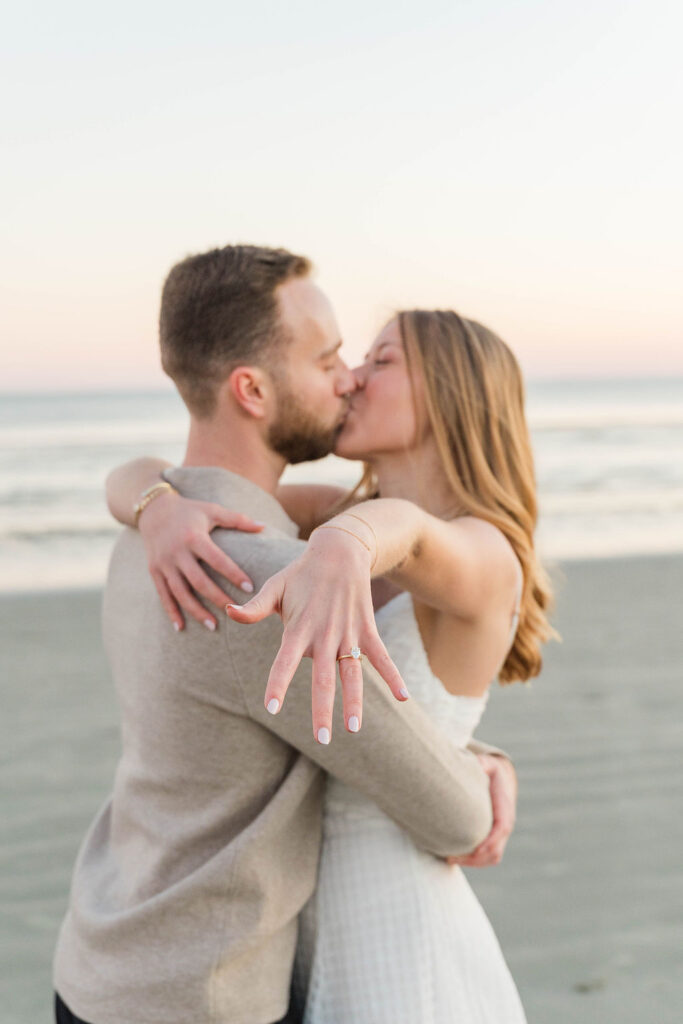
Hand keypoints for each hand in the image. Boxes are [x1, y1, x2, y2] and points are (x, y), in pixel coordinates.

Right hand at [138, 490, 263, 630]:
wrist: (154, 511)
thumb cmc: (190, 511)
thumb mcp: (212, 510)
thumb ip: (238, 520)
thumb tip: (264, 526)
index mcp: (193, 538)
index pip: (217, 559)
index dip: (233, 574)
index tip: (250, 589)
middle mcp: (177, 552)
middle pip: (199, 581)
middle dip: (217, 598)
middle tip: (235, 612)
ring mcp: (164, 564)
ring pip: (180, 592)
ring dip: (196, 611)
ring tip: (214, 626)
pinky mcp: (154, 571)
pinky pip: (163, 595)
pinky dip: (171, 612)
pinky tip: (181, 627)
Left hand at [225, 529, 406, 740]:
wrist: (339, 551)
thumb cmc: (301, 574)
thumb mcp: (274, 587)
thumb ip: (254, 607)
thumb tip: (227, 612)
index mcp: (298, 629)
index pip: (284, 662)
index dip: (277, 684)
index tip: (271, 709)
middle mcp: (324, 635)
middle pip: (323, 679)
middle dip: (322, 710)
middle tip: (320, 740)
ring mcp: (348, 634)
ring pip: (352, 674)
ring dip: (354, 702)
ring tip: (354, 729)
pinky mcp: (367, 630)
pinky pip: (381, 657)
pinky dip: (393, 676)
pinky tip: (404, 697)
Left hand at [445, 754, 516, 866]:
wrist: (502, 779)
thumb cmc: (490, 771)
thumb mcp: (486, 764)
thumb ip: (480, 764)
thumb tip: (472, 762)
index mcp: (505, 809)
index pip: (501, 830)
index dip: (488, 842)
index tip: (472, 849)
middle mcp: (505, 825)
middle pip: (496, 851)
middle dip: (475, 858)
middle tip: (450, 857)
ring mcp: (501, 834)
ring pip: (493, 858)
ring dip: (473, 863)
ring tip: (450, 859)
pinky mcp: (494, 838)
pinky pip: (488, 857)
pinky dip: (474, 861)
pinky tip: (455, 856)